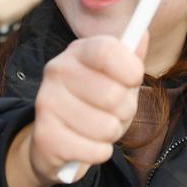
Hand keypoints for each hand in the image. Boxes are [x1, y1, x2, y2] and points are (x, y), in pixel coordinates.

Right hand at [7, 34, 148, 186]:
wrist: (56, 140)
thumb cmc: (95, 103)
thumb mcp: (117, 77)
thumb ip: (131, 56)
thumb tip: (142, 35)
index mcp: (78, 51)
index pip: (107, 50)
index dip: (130, 68)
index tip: (135, 79)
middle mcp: (57, 71)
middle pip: (113, 95)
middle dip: (125, 110)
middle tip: (115, 111)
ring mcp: (46, 103)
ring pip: (106, 126)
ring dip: (112, 133)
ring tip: (99, 128)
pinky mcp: (45, 136)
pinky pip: (95, 150)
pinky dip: (100, 152)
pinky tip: (88, 145)